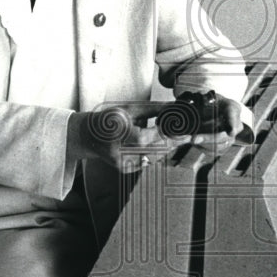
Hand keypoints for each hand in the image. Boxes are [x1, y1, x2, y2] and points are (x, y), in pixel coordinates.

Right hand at [67, 95, 248, 172]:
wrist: (87, 137)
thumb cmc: (108, 119)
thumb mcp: (129, 109)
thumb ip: (153, 110)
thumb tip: (175, 107)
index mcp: (122, 134)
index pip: (152, 137)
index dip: (172, 135)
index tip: (187, 132)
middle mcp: (122, 152)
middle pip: (157, 150)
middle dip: (174, 143)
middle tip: (188, 135)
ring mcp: (124, 164)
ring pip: (155, 158)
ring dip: (166, 149)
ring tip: (171, 139)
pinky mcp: (126, 170)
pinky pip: (148, 162)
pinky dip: (155, 155)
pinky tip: (156, 147)